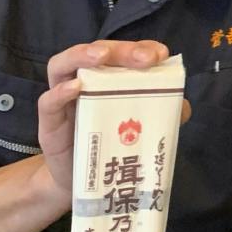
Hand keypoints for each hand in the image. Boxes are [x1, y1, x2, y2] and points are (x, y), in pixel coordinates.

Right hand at [36, 41, 173, 205]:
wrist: (87, 183)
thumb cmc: (115, 146)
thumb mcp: (143, 129)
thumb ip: (164, 114)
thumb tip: (183, 105)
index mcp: (108, 79)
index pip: (122, 53)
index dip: (141, 47)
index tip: (161, 55)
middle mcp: (84, 82)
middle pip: (95, 53)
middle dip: (120, 50)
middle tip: (144, 57)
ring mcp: (63, 100)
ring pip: (62, 66)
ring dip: (81, 55)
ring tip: (100, 56)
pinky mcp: (49, 123)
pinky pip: (48, 102)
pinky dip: (60, 92)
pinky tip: (76, 87)